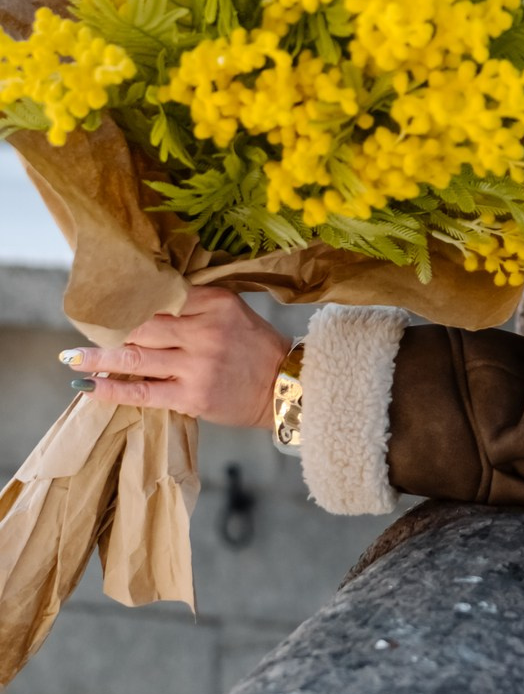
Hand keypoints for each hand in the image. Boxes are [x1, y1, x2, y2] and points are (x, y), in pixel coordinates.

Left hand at [60, 286, 291, 428]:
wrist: (283, 387)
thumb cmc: (254, 347)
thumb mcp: (232, 312)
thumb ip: (195, 302)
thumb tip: (147, 299)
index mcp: (216, 302)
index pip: (161, 297)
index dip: (129, 301)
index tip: (103, 302)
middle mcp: (205, 330)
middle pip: (143, 325)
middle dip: (108, 328)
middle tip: (81, 328)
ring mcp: (197, 365)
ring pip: (136, 357)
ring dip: (99, 357)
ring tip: (70, 357)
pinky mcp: (192, 396)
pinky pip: (143, 392)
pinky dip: (113, 389)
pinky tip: (90, 384)